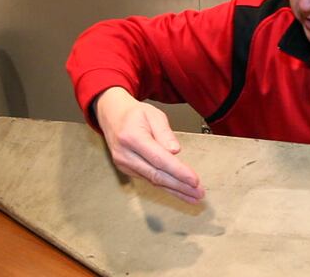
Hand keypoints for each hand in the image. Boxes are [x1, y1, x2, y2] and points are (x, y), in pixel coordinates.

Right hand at [95, 87, 203, 203]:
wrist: (111, 115)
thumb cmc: (134, 114)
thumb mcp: (154, 115)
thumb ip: (165, 133)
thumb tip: (175, 151)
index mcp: (132, 137)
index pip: (159, 159)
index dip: (178, 171)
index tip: (194, 180)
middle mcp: (125, 154)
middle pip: (156, 175)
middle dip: (180, 186)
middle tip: (198, 193)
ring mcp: (124, 164)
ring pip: (153, 181)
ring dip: (175, 190)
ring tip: (193, 196)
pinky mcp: (126, 169)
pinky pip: (149, 180)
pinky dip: (165, 186)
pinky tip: (179, 191)